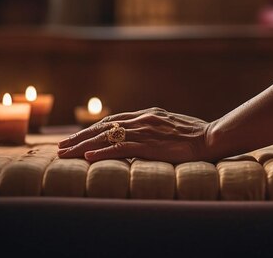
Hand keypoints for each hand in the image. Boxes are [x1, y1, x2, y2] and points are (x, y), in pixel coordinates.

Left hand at [58, 107, 210, 163]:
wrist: (211, 137)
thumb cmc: (196, 135)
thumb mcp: (172, 127)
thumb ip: (155, 129)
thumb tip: (144, 137)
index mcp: (147, 115)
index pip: (112, 121)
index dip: (91, 129)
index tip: (76, 137)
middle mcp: (142, 119)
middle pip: (103, 127)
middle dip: (79, 137)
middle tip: (60, 146)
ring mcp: (145, 131)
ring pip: (106, 137)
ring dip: (83, 146)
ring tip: (65, 153)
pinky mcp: (149, 145)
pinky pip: (120, 148)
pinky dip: (101, 152)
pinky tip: (87, 158)